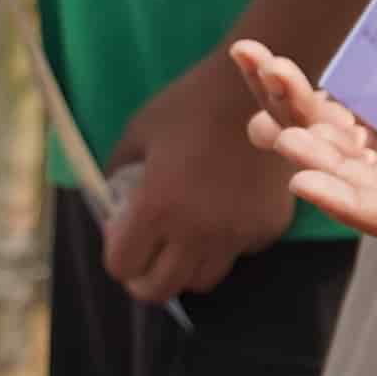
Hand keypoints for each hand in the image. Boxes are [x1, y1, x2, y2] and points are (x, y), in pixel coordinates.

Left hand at [105, 66, 301, 300]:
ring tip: (179, 240)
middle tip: (142, 259)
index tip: (120, 237)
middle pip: (162, 289)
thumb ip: (117, 171)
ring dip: (183, 267)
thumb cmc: (191, 103)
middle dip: (144, 279)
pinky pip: (237, 254)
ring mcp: (237, 234)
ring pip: (202, 280)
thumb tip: (110, 202)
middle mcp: (198, 231)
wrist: (259, 87)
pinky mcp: (267, 228)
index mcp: (158, 207)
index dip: (116, 255)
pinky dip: (223, 245)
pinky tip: (220, 212)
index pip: (123, 266)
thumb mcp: (139, 131)